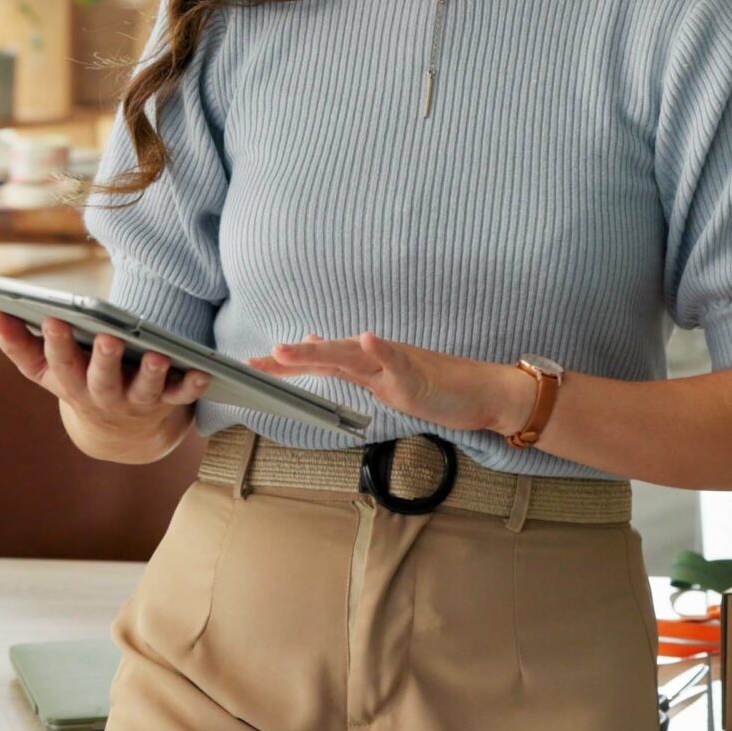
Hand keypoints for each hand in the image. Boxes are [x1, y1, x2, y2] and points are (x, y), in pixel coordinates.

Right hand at [0, 311, 208, 447]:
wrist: (121, 437)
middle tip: (107, 337)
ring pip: (144, 390)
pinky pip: (182, 396)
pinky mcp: (168, 403)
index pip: (60, 365)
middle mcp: (104, 397)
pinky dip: (192, 385)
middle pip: (102, 380)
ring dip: (150, 373)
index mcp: (73, 385)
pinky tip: (202, 370)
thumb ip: (21, 345)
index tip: (54, 318)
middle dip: (103, 360)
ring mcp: (137, 403)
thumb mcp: (47, 373)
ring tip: (156, 355)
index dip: (57, 344)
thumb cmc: (79, 386)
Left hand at [246, 332, 529, 434]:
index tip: (250, 366)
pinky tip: (368, 339)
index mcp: (366, 364)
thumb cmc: (436, 385)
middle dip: (291, 359)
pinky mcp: (418, 377)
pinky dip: (382, 350)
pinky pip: (398, 362)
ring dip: (321, 350)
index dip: (286, 364)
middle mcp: (376, 359)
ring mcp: (397, 366)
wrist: (482, 391)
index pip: (319, 362)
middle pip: (328, 355)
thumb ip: (352, 365)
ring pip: (354, 355)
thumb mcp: (386, 379)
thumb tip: (316, 343)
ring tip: (289, 349)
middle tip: (254, 362)